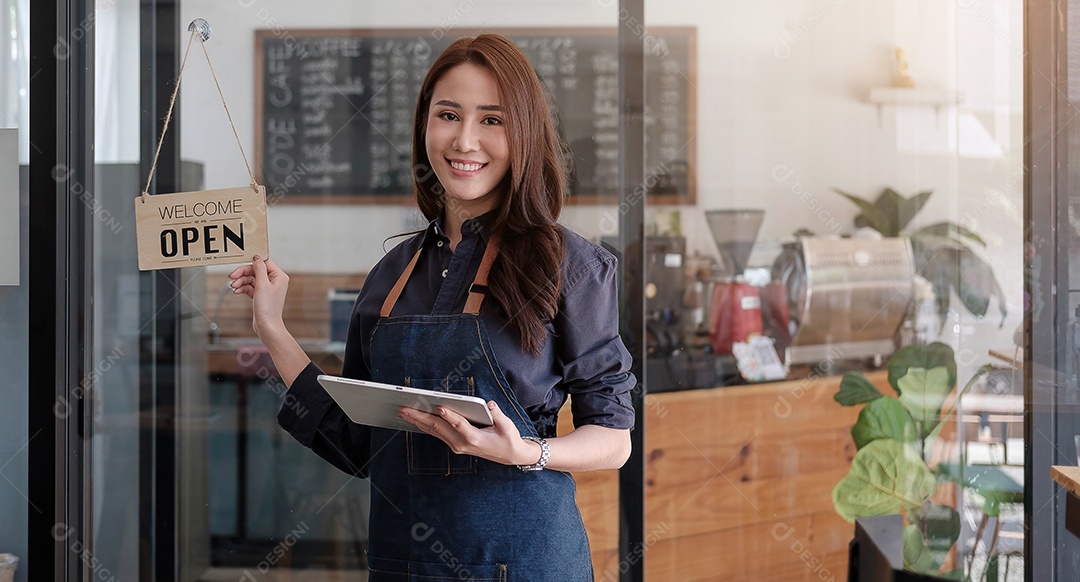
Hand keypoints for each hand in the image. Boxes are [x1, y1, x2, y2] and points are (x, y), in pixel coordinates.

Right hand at [228, 256, 289, 339]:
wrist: (266, 326)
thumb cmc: (268, 308)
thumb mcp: (262, 285)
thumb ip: (259, 269)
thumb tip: (257, 257)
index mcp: (279, 276)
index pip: (264, 262)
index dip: (251, 262)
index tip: (240, 263)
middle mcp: (274, 281)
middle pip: (255, 270)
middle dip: (242, 273)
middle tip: (232, 276)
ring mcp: (267, 288)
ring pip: (250, 279)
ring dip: (241, 281)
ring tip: (233, 287)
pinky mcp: (260, 295)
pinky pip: (249, 287)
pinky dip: (242, 288)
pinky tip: (236, 291)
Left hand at [398, 401, 540, 466]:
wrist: (509, 456)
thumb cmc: (508, 439)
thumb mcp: (508, 426)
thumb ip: (498, 415)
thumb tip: (489, 404)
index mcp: (475, 438)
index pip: (460, 425)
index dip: (450, 416)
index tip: (439, 407)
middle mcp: (462, 444)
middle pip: (439, 428)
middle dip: (421, 417)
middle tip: (405, 408)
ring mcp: (456, 445)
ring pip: (434, 431)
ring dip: (417, 421)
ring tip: (404, 411)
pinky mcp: (454, 444)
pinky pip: (436, 433)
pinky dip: (424, 425)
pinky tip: (415, 418)